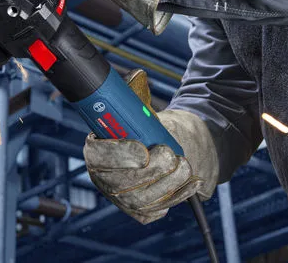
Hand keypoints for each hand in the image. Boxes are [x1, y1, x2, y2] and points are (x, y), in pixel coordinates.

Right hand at [83, 70, 218, 223]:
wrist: (163, 148)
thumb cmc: (146, 128)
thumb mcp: (140, 111)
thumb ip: (135, 97)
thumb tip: (137, 77)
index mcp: (97, 149)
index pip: (97, 155)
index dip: (119, 155)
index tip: (143, 149)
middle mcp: (105, 178)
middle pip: (121, 184)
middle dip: (152, 171)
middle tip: (172, 156)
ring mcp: (122, 198)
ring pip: (143, 199)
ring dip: (169, 183)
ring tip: (186, 166)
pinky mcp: (141, 211)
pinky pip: (158, 209)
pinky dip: (178, 196)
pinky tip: (190, 183)